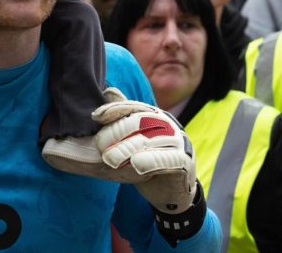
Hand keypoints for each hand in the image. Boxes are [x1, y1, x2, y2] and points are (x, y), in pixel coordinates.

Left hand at [92, 88, 196, 213]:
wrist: (171, 189)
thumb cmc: (147, 160)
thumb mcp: (132, 139)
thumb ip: (121, 118)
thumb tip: (108, 91)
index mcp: (153, 115)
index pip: (132, 107)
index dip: (114, 110)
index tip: (96, 117)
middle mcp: (166, 124)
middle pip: (139, 121)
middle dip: (116, 132)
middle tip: (100, 147)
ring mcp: (177, 141)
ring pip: (150, 140)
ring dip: (127, 148)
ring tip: (110, 160)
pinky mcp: (184, 160)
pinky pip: (167, 158)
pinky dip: (151, 160)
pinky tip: (137, 165)